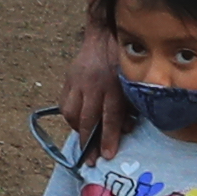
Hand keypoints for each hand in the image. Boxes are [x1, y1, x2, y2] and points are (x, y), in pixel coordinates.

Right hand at [57, 26, 131, 154]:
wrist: (104, 34)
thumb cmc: (123, 60)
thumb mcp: (131, 81)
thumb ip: (129, 105)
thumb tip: (126, 129)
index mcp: (113, 85)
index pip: (110, 117)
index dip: (108, 138)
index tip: (107, 156)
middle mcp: (94, 85)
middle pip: (88, 119)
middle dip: (88, 143)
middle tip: (89, 161)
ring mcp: (78, 82)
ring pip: (72, 113)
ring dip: (77, 129)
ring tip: (83, 139)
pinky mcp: (68, 79)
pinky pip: (64, 103)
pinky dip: (70, 116)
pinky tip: (76, 121)